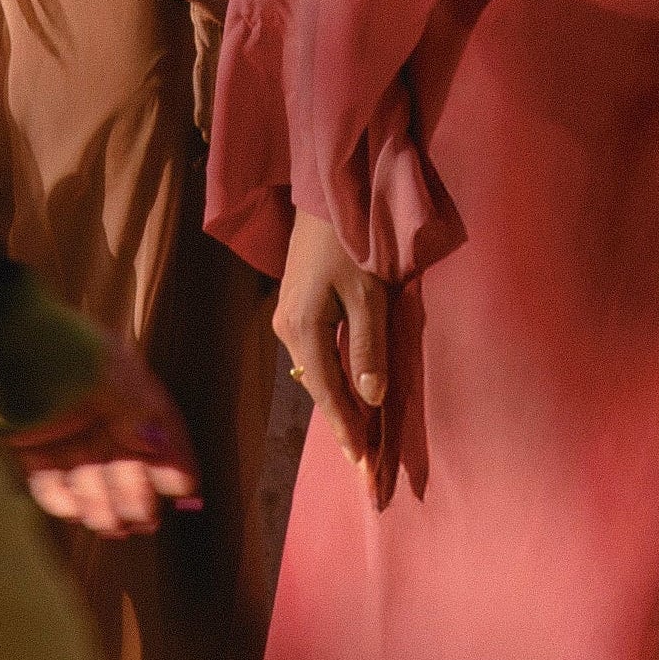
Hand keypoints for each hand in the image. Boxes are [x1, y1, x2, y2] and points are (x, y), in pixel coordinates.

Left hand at [6, 334, 200, 536]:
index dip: (175, 459)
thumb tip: (162, 443)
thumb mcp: (98, 370)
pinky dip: (61, 498)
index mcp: (124, 387)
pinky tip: (74, 511)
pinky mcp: (29, 445)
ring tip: (113, 526)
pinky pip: (50, 481)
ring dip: (103, 504)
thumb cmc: (49, 343)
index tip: (186, 492)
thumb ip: (133, 409)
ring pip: (91, 478)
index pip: (159, 428)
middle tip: (144, 519)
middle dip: (138, 491)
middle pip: (127, 461)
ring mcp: (64, 430)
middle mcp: (99, 411)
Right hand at [277, 208, 392, 495]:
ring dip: (339, 402)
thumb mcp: (368, 292)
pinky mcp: (294, 308)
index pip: (328, 392)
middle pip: (319, 388)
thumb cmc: (352, 240)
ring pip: (317, 372)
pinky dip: (333, 378)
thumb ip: (368, 345)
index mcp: (303, 328)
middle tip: (365, 463)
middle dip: (343, 424)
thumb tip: (371, 397)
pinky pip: (315, 356)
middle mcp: (287, 329)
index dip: (347, 429)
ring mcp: (287, 319)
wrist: (325, 195)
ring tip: (361, 437)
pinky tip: (349, 392)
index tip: (362, 464)